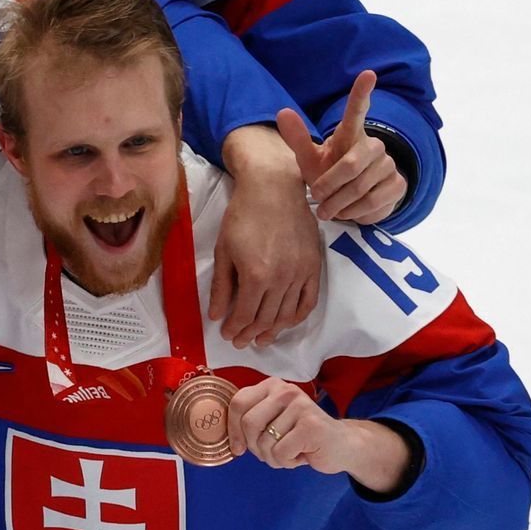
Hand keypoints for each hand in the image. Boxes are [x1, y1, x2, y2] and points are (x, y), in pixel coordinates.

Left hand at [214, 125, 323, 346]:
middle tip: (241, 342)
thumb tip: (217, 316)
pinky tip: (287, 323)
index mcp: (255, 276)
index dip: (235, 329)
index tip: (228, 335)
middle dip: (251, 334)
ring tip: (262, 339)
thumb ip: (221, 287)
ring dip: (273, 330)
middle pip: (266, 319)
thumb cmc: (243, 215)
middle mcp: (281, 279)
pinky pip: (309, 301)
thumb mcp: (224, 250)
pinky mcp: (313, 266)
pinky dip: (297, 317)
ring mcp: (300, 273)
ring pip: (287, 314)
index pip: (245, 315)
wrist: (274, 188)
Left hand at [227, 378, 412, 492]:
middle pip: (249, 423)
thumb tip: (225, 435)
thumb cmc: (302, 436)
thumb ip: (252, 421)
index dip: (232, 429)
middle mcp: (285, 391)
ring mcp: (299, 406)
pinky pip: (281, 453)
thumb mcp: (274, 422)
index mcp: (272, 386)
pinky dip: (287, 462)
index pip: (238, 403)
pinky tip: (301, 455)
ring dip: (274, 458)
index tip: (238, 448)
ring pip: (265, 442)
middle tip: (270, 453)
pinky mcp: (311, 425)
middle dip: (255, 447)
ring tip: (290, 453)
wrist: (342, 445)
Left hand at [276, 70, 406, 224]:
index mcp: (350, 134)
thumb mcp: (310, 159)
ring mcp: (388, 164)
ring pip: (361, 187)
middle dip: (329, 186)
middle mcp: (373, 145)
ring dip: (339, 204)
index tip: (368, 74)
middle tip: (317, 199)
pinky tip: (348, 212)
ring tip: (329, 209)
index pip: (357, 110)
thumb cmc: (329, 174)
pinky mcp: (398, 184)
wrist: (353, 201)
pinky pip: (373, 201)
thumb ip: (298, 138)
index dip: (361, 93)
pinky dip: (355, 212)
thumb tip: (282, 112)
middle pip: (351, 165)